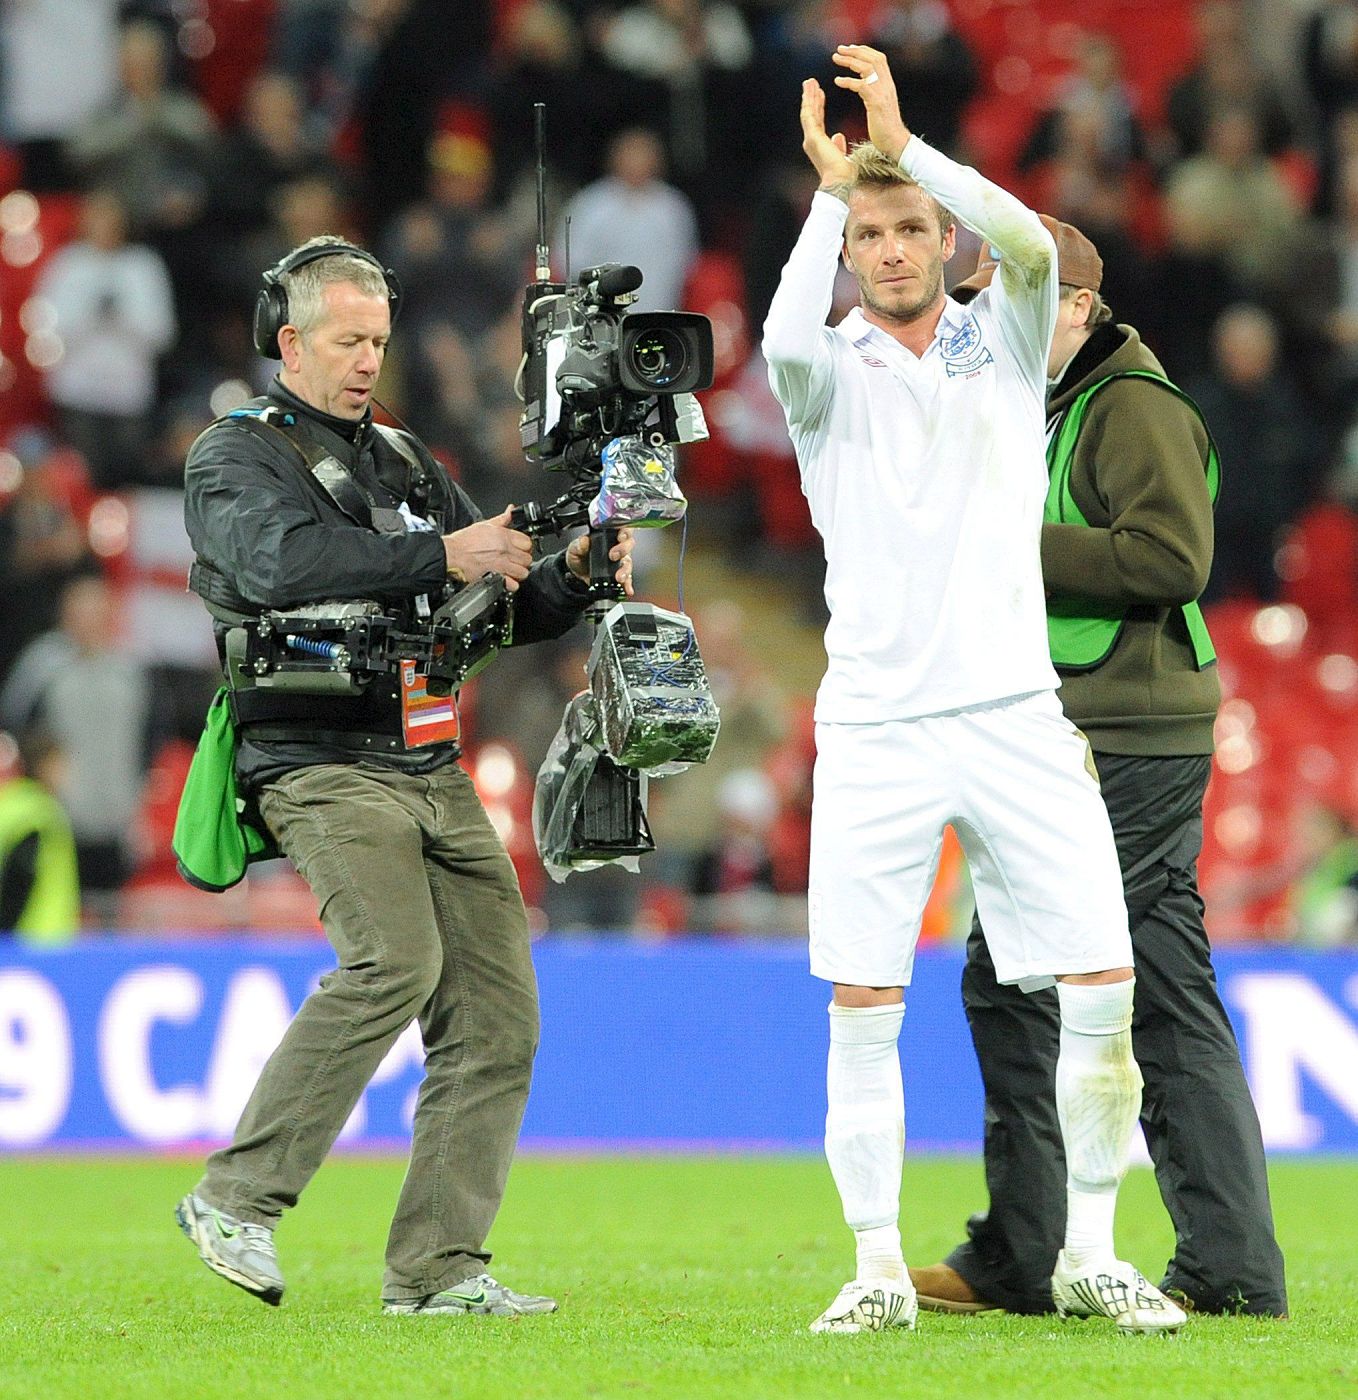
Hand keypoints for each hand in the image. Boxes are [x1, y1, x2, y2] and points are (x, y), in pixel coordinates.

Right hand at [442, 507, 532, 590]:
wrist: (451, 554)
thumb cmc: (463, 541)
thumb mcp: (484, 525)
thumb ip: (501, 519)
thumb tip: (510, 511)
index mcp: (503, 536)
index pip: (528, 542)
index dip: (525, 546)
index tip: (521, 549)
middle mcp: (504, 550)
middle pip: (528, 558)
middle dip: (523, 560)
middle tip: (516, 561)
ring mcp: (501, 564)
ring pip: (523, 572)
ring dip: (519, 573)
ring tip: (512, 571)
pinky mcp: (495, 577)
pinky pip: (513, 585)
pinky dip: (511, 584)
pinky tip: (506, 580)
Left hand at [565, 527, 636, 596]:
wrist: (577, 575)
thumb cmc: (579, 557)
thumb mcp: (574, 548)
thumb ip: (578, 544)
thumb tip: (584, 541)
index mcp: (607, 536)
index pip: (621, 528)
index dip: (624, 531)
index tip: (620, 537)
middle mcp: (617, 547)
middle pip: (628, 544)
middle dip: (623, 549)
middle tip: (614, 556)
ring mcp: (619, 561)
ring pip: (628, 562)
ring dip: (625, 570)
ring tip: (619, 577)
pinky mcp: (620, 575)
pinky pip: (627, 579)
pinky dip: (628, 585)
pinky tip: (627, 589)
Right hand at [799, 78, 852, 189]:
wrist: (839, 182)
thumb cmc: (842, 174)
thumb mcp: (841, 156)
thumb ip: (838, 146)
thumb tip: (838, 136)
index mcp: (818, 144)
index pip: (818, 121)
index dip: (818, 106)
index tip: (820, 94)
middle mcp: (811, 141)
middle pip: (811, 114)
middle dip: (811, 98)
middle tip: (811, 83)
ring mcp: (810, 138)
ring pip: (808, 112)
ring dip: (809, 96)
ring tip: (809, 82)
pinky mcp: (813, 137)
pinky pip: (810, 115)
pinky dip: (810, 102)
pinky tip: (811, 90)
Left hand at [831, 44, 909, 162]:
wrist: (895, 143)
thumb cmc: (886, 129)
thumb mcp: (881, 105)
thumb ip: (875, 93)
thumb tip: (867, 87)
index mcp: (888, 83)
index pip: (878, 58)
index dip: (864, 51)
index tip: (850, 48)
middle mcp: (887, 84)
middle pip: (873, 58)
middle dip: (855, 51)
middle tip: (839, 49)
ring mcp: (882, 92)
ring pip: (866, 67)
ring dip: (849, 61)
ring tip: (835, 59)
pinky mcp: (876, 102)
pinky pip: (860, 85)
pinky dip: (848, 81)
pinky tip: (837, 81)